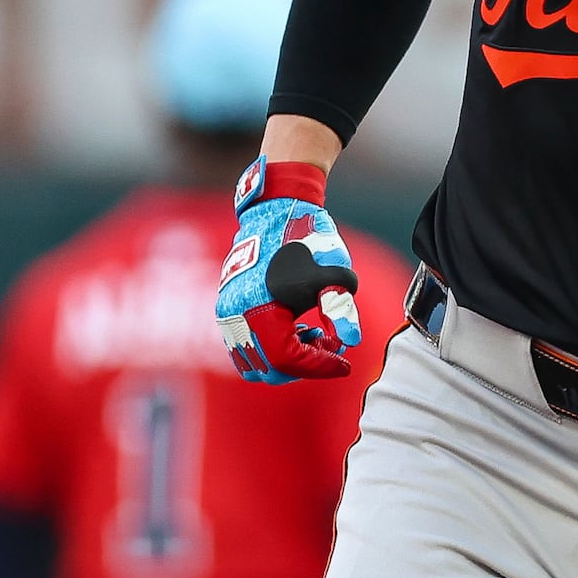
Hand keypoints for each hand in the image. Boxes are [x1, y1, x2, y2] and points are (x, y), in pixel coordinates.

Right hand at [215, 157, 362, 381]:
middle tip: (329, 343)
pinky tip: (296, 326)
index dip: (319, 366)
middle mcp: (236, 316)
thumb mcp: (333, 272)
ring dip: (285, 358)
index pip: (288, 360)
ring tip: (312, 333)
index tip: (345, 363)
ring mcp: (227, 313)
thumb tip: (350, 341)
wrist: (277, 208)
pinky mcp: (226, 308)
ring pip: (254, 363)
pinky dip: (271, 347)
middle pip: (269, 370)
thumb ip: (341, 308)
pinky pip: (245, 347)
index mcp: (260, 309)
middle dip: (303, 365)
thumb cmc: (308, 238)